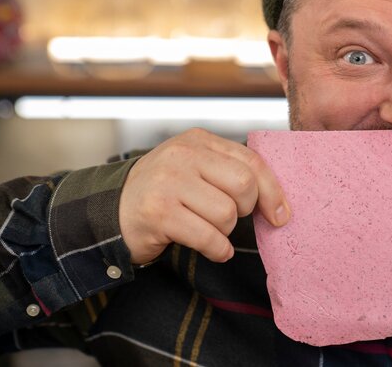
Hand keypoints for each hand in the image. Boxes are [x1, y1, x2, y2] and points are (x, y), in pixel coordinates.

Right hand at [119, 128, 289, 264]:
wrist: (111, 211)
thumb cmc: (165, 192)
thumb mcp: (196, 169)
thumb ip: (230, 172)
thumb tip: (278, 203)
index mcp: (198, 141)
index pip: (251, 160)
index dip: (272, 190)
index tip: (281, 214)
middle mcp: (183, 156)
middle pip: (244, 186)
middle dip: (245, 210)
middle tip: (230, 217)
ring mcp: (168, 183)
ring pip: (226, 214)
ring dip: (225, 231)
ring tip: (208, 229)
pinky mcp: (158, 213)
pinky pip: (208, 237)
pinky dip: (218, 250)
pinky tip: (214, 250)